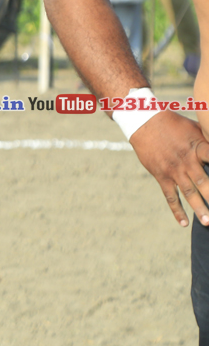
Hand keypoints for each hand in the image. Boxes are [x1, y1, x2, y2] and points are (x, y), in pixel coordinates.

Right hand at [132, 110, 208, 226]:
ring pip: (189, 192)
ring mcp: (174, 170)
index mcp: (198, 147)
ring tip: (208, 222)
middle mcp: (187, 161)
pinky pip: (170, 196)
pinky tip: (184, 223)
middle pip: (204, 182)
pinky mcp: (162, 175)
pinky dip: (177, 210)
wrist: (144, 122)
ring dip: (199, 208)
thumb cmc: (174, 124)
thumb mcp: (196, 128)